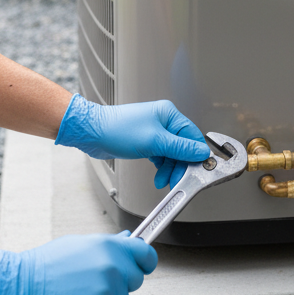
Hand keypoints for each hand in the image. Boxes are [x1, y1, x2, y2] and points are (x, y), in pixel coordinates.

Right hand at [0, 232, 156, 294]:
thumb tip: (128, 241)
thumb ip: (107, 246)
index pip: (146, 254)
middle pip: (135, 281)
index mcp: (110, 245)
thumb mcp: (79, 245)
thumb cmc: (45, 265)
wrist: (21, 285)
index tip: (141, 267)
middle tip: (92, 285)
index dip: (145, 262)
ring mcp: (107, 289)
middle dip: (119, 285)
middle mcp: (113, 265)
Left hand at [55, 95, 210, 188]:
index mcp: (168, 114)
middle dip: (180, 165)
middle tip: (178, 179)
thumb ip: (180, 148)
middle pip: (182, 146)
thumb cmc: (118, 130)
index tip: (199, 169)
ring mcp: (154, 131)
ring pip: (171, 153)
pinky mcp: (146, 141)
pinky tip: (159, 176)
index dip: (196, 153)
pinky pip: (161, 155)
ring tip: (164, 180)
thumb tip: (201, 151)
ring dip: (169, 168)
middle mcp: (163, 121)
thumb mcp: (154, 142)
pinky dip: (161, 167)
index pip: (192, 135)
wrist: (92, 133)